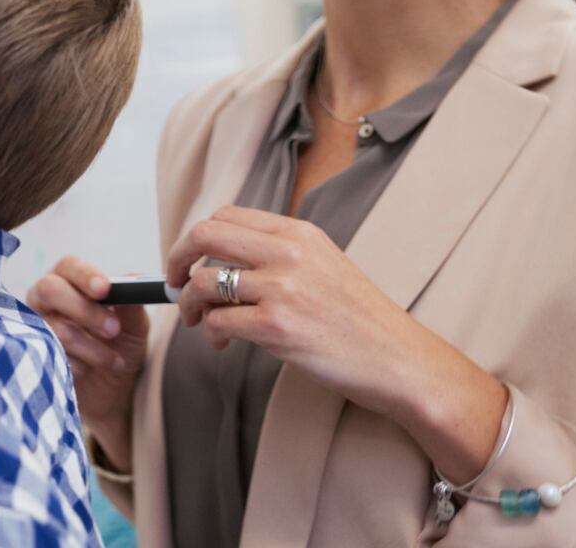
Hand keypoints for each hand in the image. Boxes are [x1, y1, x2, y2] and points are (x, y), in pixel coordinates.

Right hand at [27, 256, 149, 462]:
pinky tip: (89, 370)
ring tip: (114, 361)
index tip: (105, 289)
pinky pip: (50, 355)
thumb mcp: (135, 326)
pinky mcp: (33, 354)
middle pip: (49, 288)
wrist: (113, 393)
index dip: (84, 275)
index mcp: (70, 283)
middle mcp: (46, 300)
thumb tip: (133, 279)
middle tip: (113, 330)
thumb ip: (132, 302)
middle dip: (85, 310)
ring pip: (55, 328)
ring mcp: (35, 327)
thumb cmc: (122, 348)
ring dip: (92, 347)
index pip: (69, 266)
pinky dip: (78, 365)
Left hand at [166, 206, 450, 420]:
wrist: (401, 361)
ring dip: (190, 303)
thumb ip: (280, 255)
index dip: (197, 238)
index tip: (189, 260)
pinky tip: (223, 342)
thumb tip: (219, 260)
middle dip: (177, 260)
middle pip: (204, 235)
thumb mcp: (325, 266)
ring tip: (201, 321)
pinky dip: (211, 333)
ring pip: (203, 281)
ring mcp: (283, 289)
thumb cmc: (361, 321)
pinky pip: (218, 321)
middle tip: (173, 284)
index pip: (227, 215)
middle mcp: (289, 253)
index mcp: (300, 233)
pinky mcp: (277, 326)